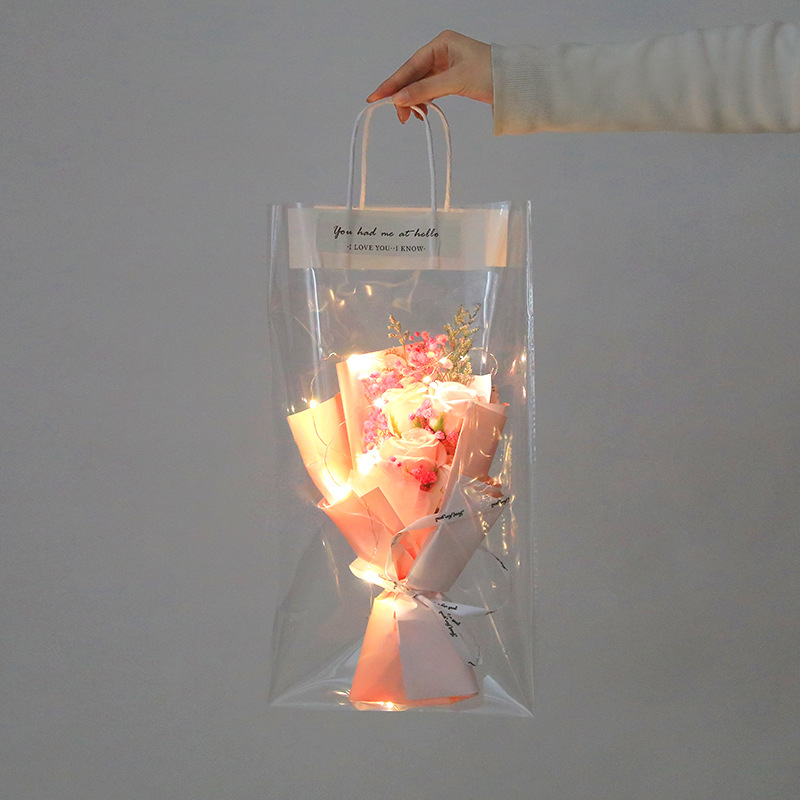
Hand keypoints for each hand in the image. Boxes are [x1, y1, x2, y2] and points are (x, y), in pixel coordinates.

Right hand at [366, 30, 492, 122]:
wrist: (515, 84)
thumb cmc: (491, 74)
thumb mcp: (455, 81)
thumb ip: (425, 89)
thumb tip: (399, 98)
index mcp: (442, 43)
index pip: (411, 65)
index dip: (393, 82)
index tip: (377, 96)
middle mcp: (441, 51)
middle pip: (413, 75)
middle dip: (402, 95)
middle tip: (396, 115)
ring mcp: (446, 65)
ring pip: (420, 84)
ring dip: (413, 100)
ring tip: (410, 118)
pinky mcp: (451, 78)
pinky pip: (430, 90)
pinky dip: (424, 101)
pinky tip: (421, 112)